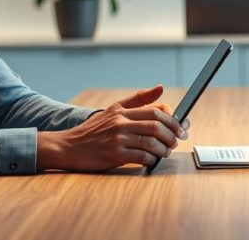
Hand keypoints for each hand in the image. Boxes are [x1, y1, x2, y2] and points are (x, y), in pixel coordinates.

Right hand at [37, 85, 187, 171]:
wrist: (68, 147)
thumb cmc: (93, 130)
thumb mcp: (112, 110)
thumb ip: (137, 100)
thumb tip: (160, 87)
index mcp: (121, 111)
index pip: (155, 111)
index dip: (172, 119)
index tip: (180, 126)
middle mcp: (120, 122)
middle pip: (156, 125)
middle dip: (172, 134)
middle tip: (177, 140)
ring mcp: (117, 139)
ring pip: (151, 142)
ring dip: (164, 149)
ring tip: (166, 152)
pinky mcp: (114, 155)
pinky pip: (142, 157)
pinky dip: (151, 159)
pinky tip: (152, 160)